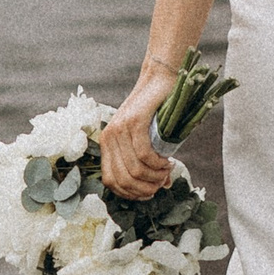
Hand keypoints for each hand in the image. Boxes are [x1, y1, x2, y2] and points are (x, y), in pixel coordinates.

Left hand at [98, 67, 178, 200]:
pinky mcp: (134, 121)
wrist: (158, 80)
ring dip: (154, 176)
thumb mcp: (144, 138)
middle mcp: (108, 137)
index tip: (149, 193)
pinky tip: (167, 162)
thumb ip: (147, 162)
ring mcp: (119, 129)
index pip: (111, 181)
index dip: (130, 193)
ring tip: (167, 171)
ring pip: (135, 169)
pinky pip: (144, 154)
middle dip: (145, 188)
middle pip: (123, 179)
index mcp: (106, 144)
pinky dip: (158, 164)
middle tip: (162, 183)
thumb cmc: (154, 112)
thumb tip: (161, 187)